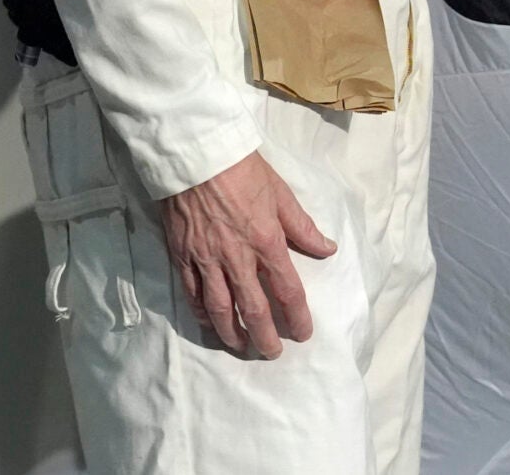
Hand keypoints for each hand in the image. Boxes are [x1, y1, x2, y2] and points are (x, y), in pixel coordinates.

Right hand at [160, 150, 335, 358]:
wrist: (196, 156)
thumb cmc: (243, 170)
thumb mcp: (281, 194)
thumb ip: (303, 227)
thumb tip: (327, 249)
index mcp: (266, 241)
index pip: (287, 289)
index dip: (297, 316)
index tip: (304, 333)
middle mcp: (237, 257)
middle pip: (253, 308)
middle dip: (264, 336)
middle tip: (272, 354)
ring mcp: (206, 260)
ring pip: (219, 309)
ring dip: (232, 333)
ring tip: (241, 347)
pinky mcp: (182, 256)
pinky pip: (192, 294)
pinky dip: (201, 313)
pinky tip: (209, 323)